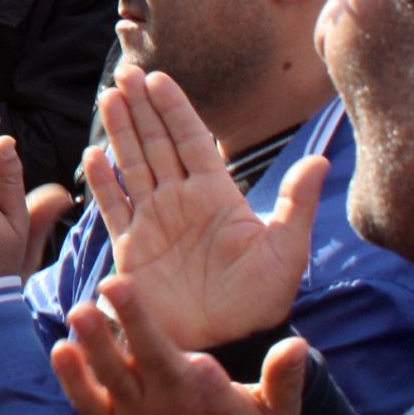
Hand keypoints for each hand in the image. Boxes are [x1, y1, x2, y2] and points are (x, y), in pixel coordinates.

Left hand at [49, 274, 306, 414]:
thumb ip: (285, 380)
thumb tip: (298, 345)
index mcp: (196, 391)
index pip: (164, 352)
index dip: (140, 319)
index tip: (120, 286)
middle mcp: (159, 402)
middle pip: (131, 363)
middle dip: (111, 331)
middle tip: (94, 298)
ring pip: (103, 382)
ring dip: (87, 351)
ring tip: (76, 317)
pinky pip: (87, 403)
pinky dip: (73, 381)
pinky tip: (61, 351)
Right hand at [87, 67, 324, 352]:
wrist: (226, 343)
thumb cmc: (259, 301)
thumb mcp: (286, 251)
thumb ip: (295, 204)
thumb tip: (321, 160)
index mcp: (217, 195)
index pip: (193, 140)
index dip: (175, 108)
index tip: (158, 77)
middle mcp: (182, 201)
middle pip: (157, 142)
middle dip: (141, 106)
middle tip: (125, 71)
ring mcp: (154, 221)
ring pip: (133, 164)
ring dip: (120, 130)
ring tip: (108, 96)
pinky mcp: (132, 247)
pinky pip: (114, 207)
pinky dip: (102, 182)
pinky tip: (92, 156)